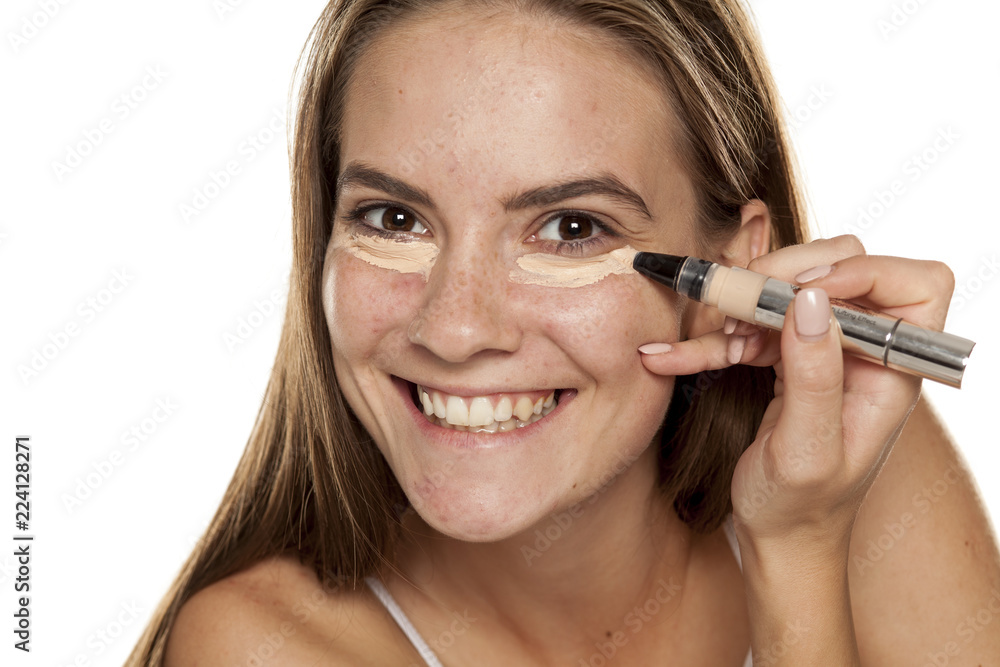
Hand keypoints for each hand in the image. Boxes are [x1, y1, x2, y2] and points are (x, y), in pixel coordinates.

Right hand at [639, 235, 955, 552]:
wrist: (778, 534)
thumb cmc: (801, 506)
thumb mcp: (807, 449)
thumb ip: (814, 375)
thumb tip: (811, 300)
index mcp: (891, 372)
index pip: (914, 286)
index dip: (863, 273)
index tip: (801, 293)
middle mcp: (865, 352)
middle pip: (845, 269)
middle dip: (786, 278)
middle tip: (739, 308)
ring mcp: (826, 350)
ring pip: (792, 286)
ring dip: (742, 302)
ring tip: (711, 335)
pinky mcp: (789, 356)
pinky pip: (752, 323)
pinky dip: (710, 337)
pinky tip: (668, 354)